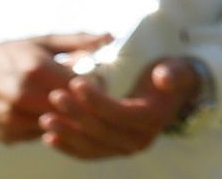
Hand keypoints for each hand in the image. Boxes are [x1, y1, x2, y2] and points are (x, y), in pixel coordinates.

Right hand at [0, 33, 110, 144]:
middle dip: (85, 104)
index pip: (80, 86)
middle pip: (71, 110)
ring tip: (70, 103)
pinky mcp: (9, 137)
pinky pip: (41, 135)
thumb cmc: (7, 54)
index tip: (100, 80)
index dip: (96, 85)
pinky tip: (47, 113)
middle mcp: (25, 97)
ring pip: (58, 126)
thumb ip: (76, 42)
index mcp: (35, 69)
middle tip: (89, 95)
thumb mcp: (40, 42)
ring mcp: (15, 120)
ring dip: (68, 117)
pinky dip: (49, 126)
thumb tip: (110, 37)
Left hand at [39, 55, 202, 158]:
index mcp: (150, 120)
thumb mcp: (175, 69)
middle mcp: (138, 140)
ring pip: (91, 146)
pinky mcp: (112, 150)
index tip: (75, 83)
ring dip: (67, 133)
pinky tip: (49, 137)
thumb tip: (163, 77)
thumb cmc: (169, 75)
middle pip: (101, 131)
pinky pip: (88, 152)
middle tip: (54, 97)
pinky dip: (68, 146)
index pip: (118, 113)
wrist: (171, 95)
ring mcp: (124, 148)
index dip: (96, 100)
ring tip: (45, 118)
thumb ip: (172, 73)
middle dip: (75, 115)